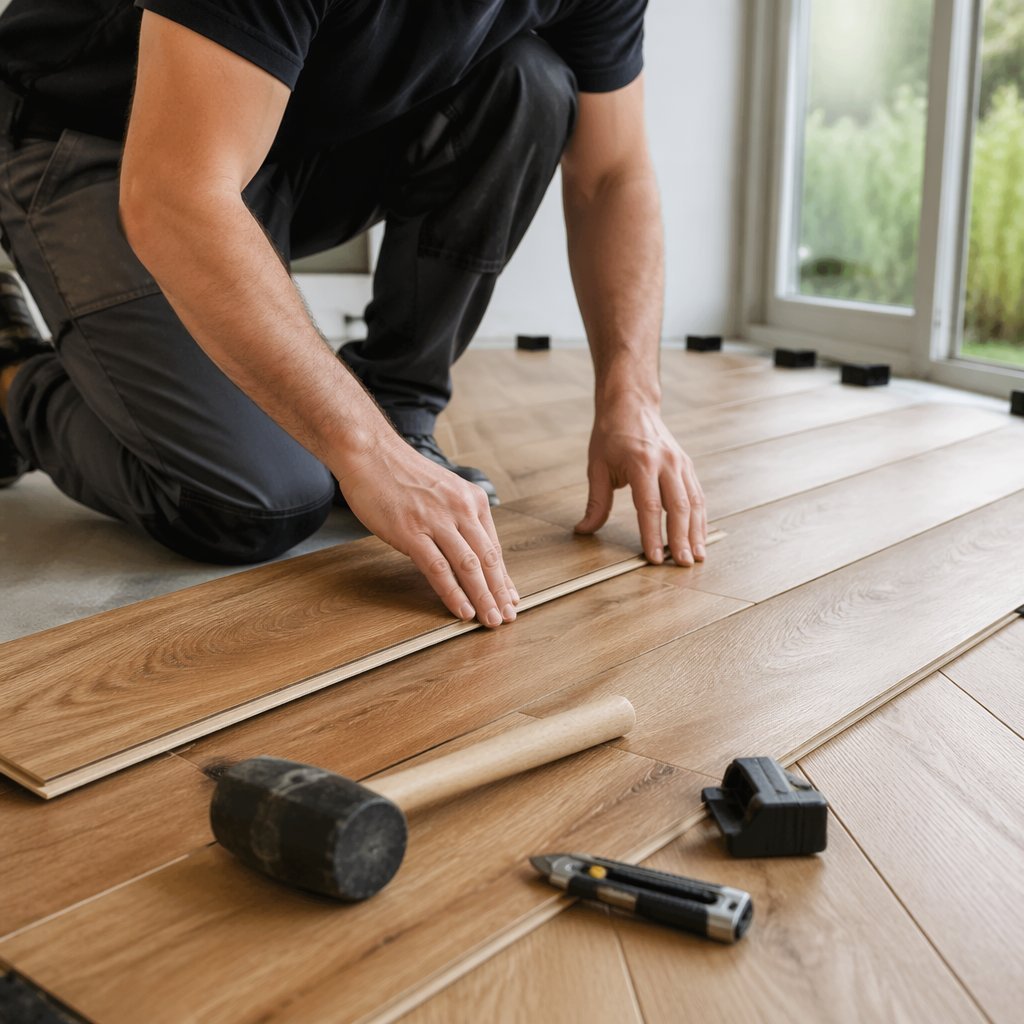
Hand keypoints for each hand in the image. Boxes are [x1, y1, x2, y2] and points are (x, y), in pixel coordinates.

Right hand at [338, 440, 518, 626]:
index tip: (510, 597)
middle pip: (488, 559)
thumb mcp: (442, 490)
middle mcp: (461, 509)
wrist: (369, 453)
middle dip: (499, 593)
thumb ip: (457, 516)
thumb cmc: (401, 474)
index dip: (503, 577)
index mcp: (472, 499)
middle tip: (507, 617)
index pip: (493, 546)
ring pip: (469, 566)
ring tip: (490, 619)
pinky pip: (439, 569)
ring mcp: (437, 521)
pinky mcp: (412, 532)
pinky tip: (462, 610)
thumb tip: (467, 549)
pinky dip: (454, 593)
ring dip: (483, 597)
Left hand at [575, 397, 706, 565]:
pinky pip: (698, 495)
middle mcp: (666, 462)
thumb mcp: (597, 466)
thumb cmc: (611, 434)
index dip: (652, 534)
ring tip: (696, 557)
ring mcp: (680, 463)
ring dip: (696, 532)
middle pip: (678, 507)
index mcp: (641, 462)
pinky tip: (699, 537)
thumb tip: (584, 530)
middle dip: (680, 538)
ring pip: (693, 502)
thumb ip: (596, 502)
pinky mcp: (687, 465)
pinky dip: (700, 518)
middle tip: (681, 564)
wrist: (631, 403)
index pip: (649, 506)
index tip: (654, 558)